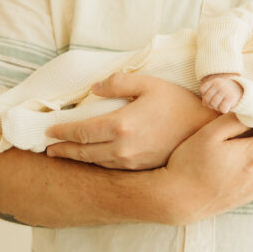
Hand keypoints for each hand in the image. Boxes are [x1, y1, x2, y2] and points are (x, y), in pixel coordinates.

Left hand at [45, 73, 215, 168]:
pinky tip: (91, 159)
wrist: (204, 130)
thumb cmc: (178, 103)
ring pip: (95, 162)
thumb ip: (119, 83)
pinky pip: (111, 167)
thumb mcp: (149, 83)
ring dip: (77, 159)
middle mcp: (123, 148)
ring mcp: (132, 161)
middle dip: (63, 150)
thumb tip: (95, 88)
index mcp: (121, 125)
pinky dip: (95, 163)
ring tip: (64, 154)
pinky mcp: (141, 168)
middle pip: (84, 152)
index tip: (49, 130)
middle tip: (48, 149)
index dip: (63, 131)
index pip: (82, 131)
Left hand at [200, 74, 242, 112]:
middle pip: (206, 99)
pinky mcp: (231, 98)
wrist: (242, 90)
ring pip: (213, 104)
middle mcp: (219, 84)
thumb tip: (204, 103)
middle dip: (210, 104)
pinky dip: (224, 110)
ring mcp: (225, 91)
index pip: (202, 90)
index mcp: (214, 81)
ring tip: (221, 104)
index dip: (205, 95)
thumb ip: (208, 95)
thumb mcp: (216, 89)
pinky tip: (227, 106)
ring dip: (216, 108)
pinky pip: (222, 109)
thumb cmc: (226, 91)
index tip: (212, 96)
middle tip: (216, 103)